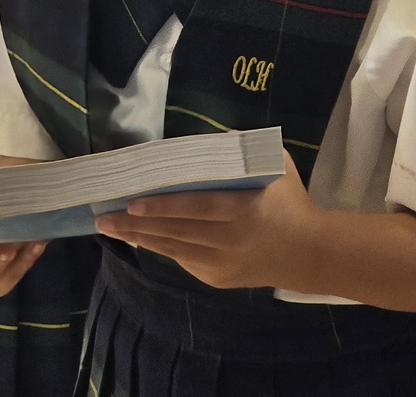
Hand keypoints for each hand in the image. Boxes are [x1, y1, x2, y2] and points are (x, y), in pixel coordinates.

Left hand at [95, 152, 319, 291]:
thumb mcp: (276, 166)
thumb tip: (210, 138)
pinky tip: (140, 237)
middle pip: (176, 232)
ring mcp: (223, 264)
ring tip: (110, 228)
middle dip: (137, 224)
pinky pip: (184, 261)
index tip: (133, 202)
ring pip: (174, 249)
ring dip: (140, 238)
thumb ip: (246, 150)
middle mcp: (230, 241)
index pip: (196, 208)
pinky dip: (161, 248)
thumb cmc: (290, 201)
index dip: (163, 206)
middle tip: (104, 216)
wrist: (310, 254)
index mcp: (244, 211)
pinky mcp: (218, 279)